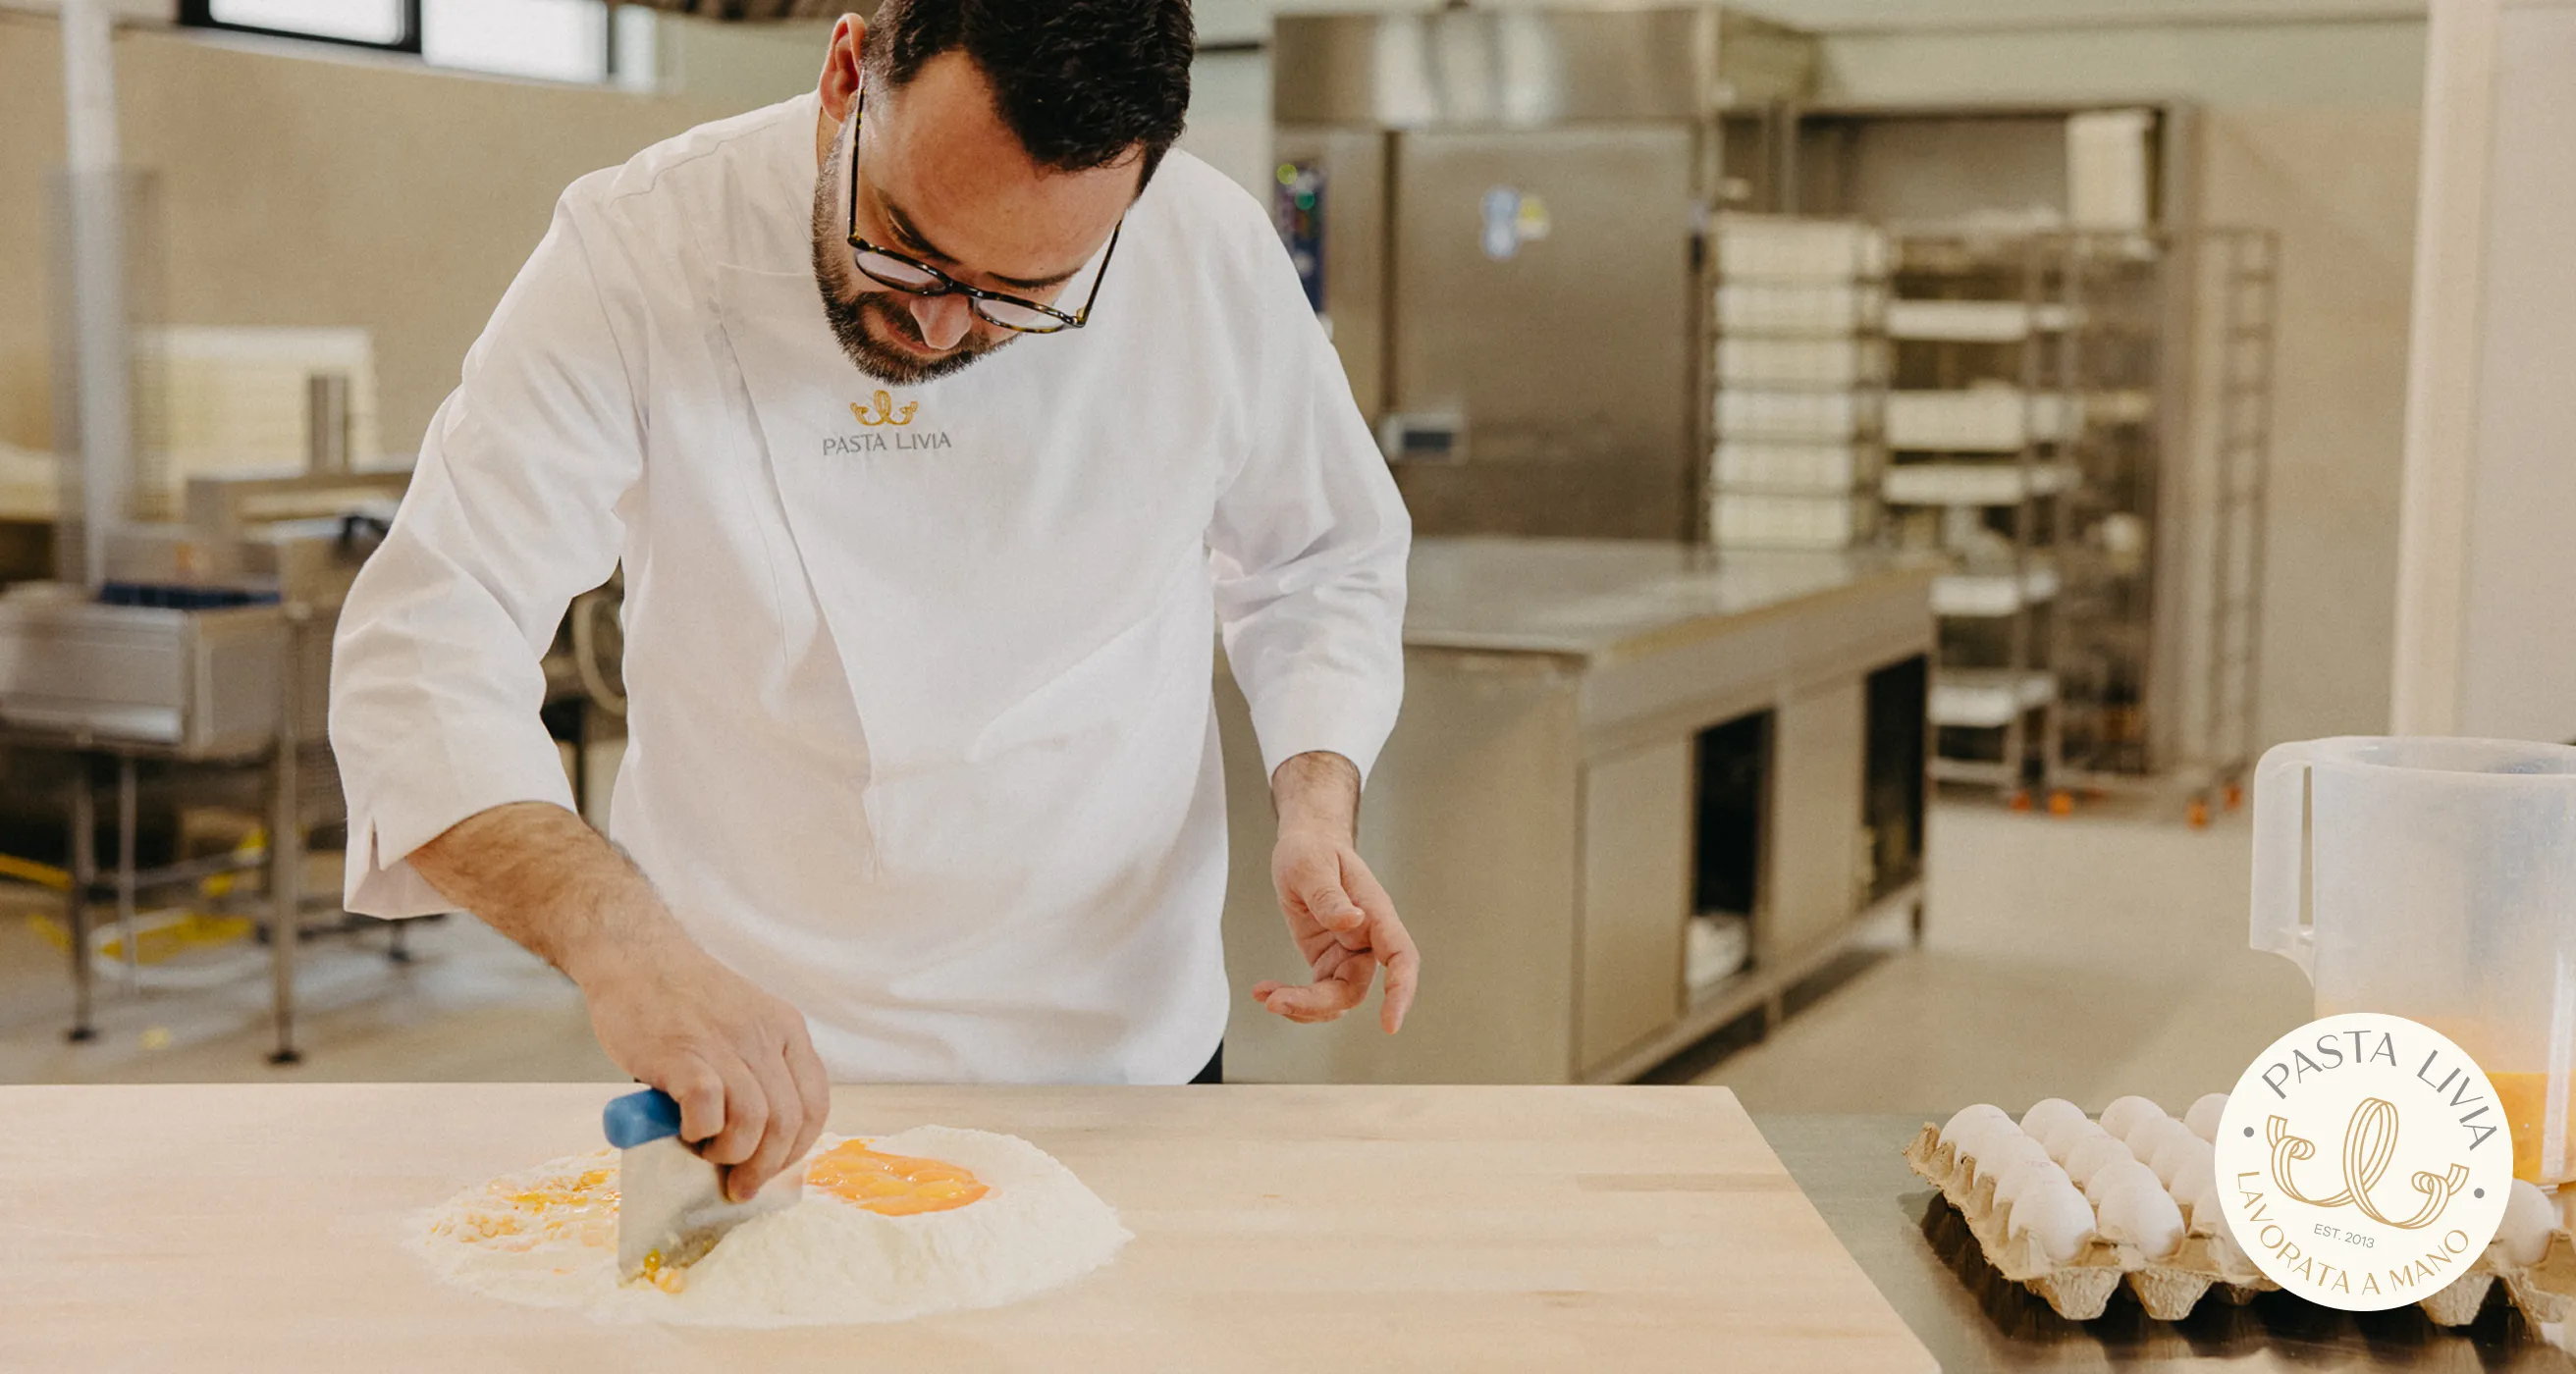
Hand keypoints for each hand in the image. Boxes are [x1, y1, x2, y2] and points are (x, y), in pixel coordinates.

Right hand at [580, 940, 832, 1201]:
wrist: (635, 956)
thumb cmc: (682, 1001)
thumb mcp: (741, 1024)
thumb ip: (754, 1070)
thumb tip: (755, 1143)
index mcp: (785, 1029)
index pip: (815, 1103)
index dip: (796, 1148)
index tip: (770, 1169)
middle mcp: (763, 1035)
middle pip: (788, 1120)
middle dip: (765, 1166)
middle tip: (739, 1185)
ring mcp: (724, 1043)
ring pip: (754, 1120)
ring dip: (733, 1154)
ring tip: (707, 1153)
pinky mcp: (683, 1053)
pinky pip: (709, 1107)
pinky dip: (701, 1131)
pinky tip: (685, 1131)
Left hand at [1251, 753, 1419, 1031]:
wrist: (1305, 846)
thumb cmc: (1313, 849)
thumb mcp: (1312, 865)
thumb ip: (1330, 896)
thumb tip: (1353, 922)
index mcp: (1375, 914)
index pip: (1400, 957)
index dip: (1400, 992)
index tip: (1389, 1025)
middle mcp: (1367, 940)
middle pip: (1355, 988)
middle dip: (1317, 1003)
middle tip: (1276, 1002)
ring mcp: (1347, 953)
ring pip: (1335, 998)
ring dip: (1301, 1006)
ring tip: (1264, 995)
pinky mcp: (1326, 960)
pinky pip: (1316, 992)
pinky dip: (1291, 998)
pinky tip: (1262, 991)